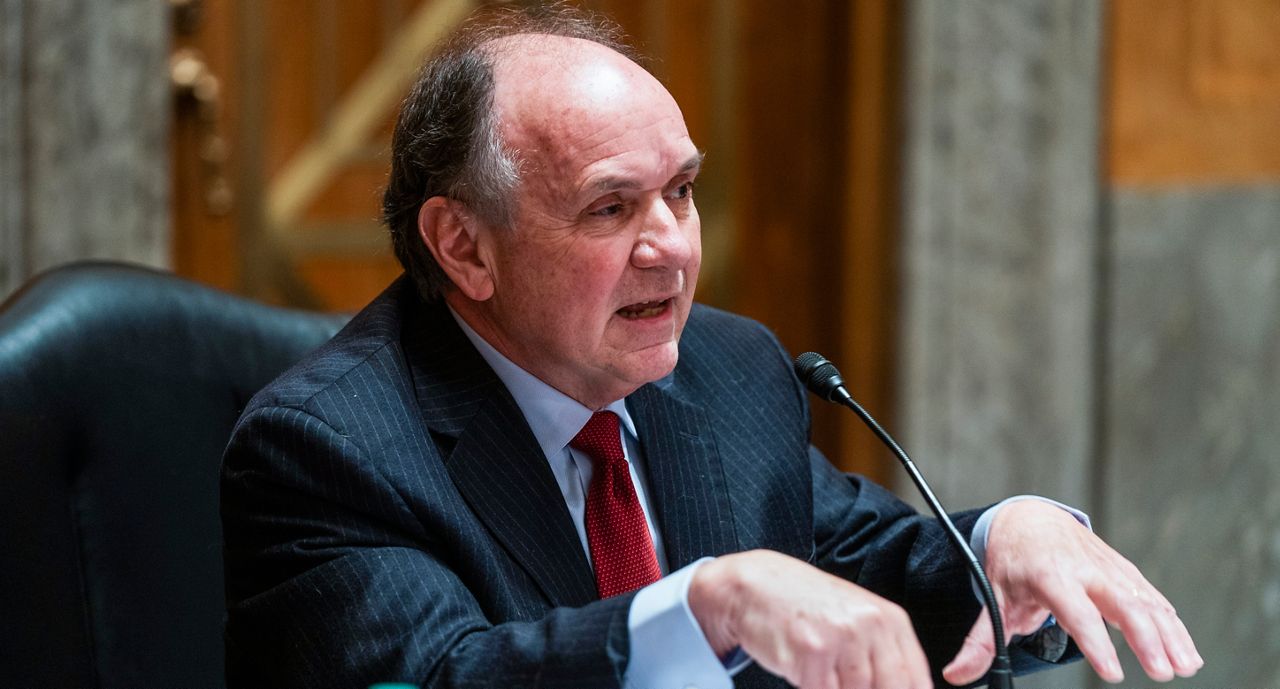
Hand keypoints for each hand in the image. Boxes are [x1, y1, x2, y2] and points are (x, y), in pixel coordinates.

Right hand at [689, 550, 931, 688]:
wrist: (755, 584)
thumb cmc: (805, 605)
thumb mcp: (855, 621)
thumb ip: (882, 658)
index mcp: (890, 619)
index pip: (916, 681)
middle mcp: (870, 625)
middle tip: (840, 681)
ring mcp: (842, 637)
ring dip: (834, 688)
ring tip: (821, 672)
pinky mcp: (813, 652)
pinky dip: (811, 687)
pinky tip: (802, 670)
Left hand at [942, 501, 1203, 684]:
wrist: (1030, 518)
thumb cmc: (1012, 562)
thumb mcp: (992, 595)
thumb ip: (980, 641)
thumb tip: (956, 676)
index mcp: (1049, 575)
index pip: (1075, 611)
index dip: (1094, 641)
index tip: (1112, 673)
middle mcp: (1084, 569)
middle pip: (1121, 603)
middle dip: (1145, 639)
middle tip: (1162, 673)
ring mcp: (1108, 568)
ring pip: (1145, 600)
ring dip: (1169, 634)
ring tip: (1185, 668)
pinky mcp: (1124, 570)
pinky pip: (1153, 597)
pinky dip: (1173, 624)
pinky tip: (1187, 652)